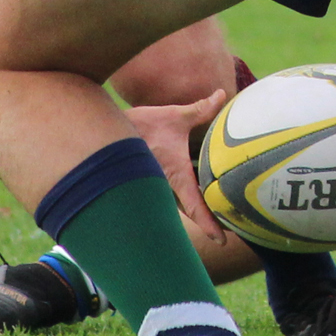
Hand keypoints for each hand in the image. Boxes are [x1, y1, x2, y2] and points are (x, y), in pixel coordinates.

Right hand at [125, 91, 228, 243]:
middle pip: (190, 213)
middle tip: (228, 231)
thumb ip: (200, 109)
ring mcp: (155, 189)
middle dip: (207, 223)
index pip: (195, 206)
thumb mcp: (173, 116)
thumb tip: (221, 94)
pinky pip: (167, 199)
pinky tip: (189, 197)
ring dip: (193, 212)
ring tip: (215, 219)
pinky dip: (180, 202)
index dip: (209, 225)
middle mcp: (165, 188)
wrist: (106, 130)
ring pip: (177, 207)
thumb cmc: (141, 125)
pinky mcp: (148, 185)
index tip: (222, 240)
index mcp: (175, 176)